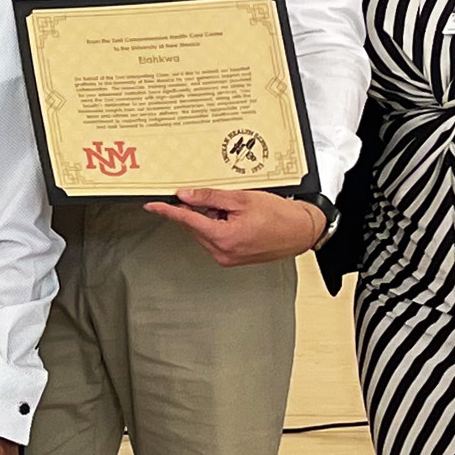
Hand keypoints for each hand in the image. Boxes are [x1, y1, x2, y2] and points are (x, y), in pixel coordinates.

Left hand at [142, 188, 322, 266]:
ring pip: (205, 232)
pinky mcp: (233, 258)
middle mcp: (222, 252)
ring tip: (236, 209)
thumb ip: (210, 197)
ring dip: (212, 218)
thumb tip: (186, 195)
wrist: (301, 231)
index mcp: (223, 238)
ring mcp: (227, 258)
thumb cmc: (279, 216)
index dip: (168, 211)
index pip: (187, 220)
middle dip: (200, 209)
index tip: (153, 205)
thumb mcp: (242, 198)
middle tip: (219, 198)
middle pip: (196, 226)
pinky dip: (219, 226)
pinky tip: (236, 218)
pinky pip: (216, 239)